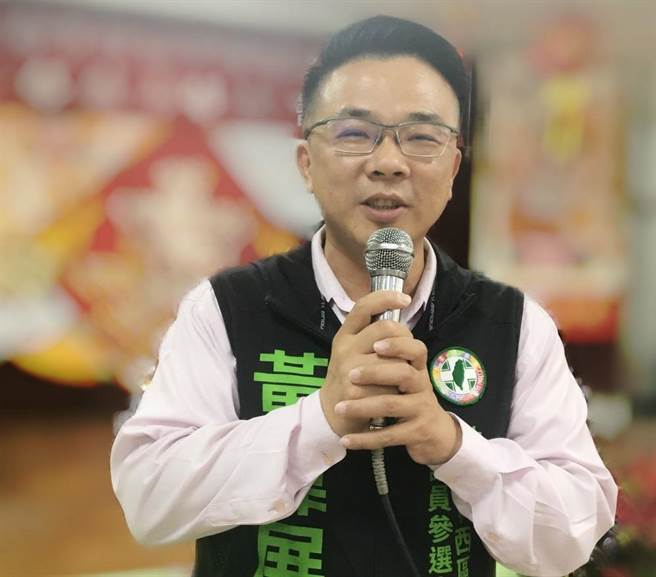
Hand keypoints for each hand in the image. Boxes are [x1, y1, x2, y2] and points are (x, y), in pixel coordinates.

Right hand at [320, 290, 411, 437]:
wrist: (332, 414)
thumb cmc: (350, 378)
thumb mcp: (353, 351)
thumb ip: (371, 335)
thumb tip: (400, 313)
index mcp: (345, 335)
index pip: (364, 306)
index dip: (386, 297)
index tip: (404, 299)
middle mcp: (345, 348)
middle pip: (386, 328)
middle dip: (405, 337)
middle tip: (408, 351)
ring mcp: (349, 369)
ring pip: (394, 355)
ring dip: (406, 364)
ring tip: (404, 372)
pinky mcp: (357, 392)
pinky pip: (391, 383)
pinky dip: (399, 388)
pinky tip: (396, 392)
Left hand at [332, 330, 462, 465]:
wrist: (434, 433)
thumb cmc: (410, 396)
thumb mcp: (404, 372)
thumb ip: (388, 354)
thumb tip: (366, 321)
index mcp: (416, 367)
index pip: (415, 348)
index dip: (397, 344)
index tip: (375, 344)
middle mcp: (422, 385)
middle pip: (402, 373)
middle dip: (374, 373)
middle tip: (350, 374)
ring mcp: (421, 410)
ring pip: (392, 406)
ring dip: (363, 407)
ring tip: (340, 408)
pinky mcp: (417, 433)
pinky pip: (389, 436)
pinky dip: (365, 439)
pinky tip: (346, 440)